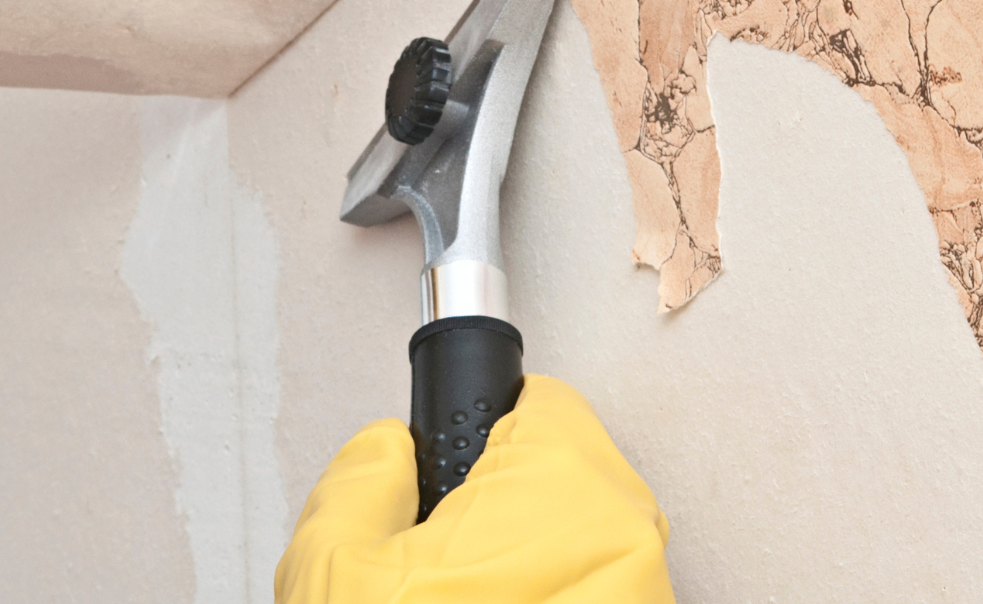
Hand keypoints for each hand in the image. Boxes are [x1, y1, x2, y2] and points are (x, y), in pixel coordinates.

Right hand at [278, 375, 674, 603]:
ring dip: (533, 556)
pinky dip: (554, 597)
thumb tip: (385, 455)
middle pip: (566, 471)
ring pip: (586, 540)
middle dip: (504, 498)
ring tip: (467, 599)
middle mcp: (627, 538)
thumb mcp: (336, 567)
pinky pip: (599, 592)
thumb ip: (361, 477)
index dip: (479, 424)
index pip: (539, 400)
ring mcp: (646, 595)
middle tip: (444, 552)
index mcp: (561, 488)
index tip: (455, 450)